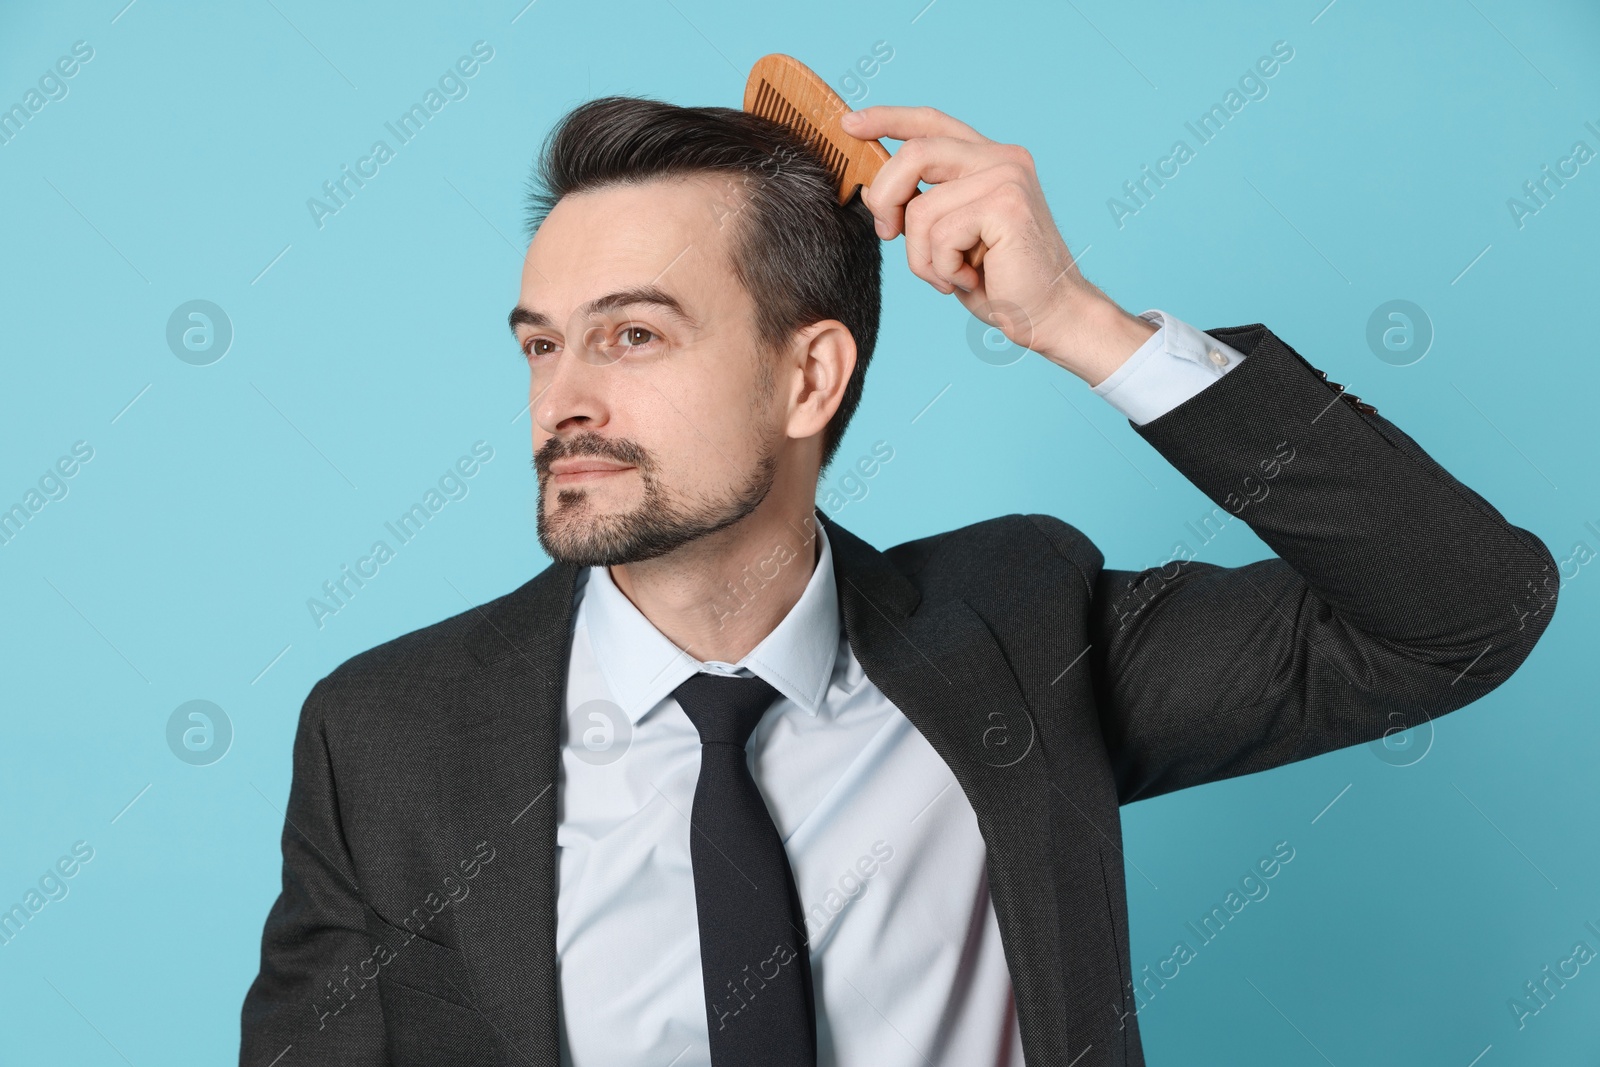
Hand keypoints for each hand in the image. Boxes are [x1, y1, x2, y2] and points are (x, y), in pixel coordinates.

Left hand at [841, 105, 1154, 384]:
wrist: (1050, 315)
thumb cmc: (1000, 281)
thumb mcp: (948, 236)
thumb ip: (921, 205)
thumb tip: (873, 191)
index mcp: (988, 159)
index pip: (932, 123)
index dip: (888, 119)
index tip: (850, 124)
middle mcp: (1001, 158)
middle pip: (916, 152)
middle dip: (886, 196)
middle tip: (887, 233)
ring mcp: (1007, 177)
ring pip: (921, 207)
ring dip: (922, 256)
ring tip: (952, 275)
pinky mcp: (1006, 205)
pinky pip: (940, 234)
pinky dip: (944, 267)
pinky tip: (971, 278)